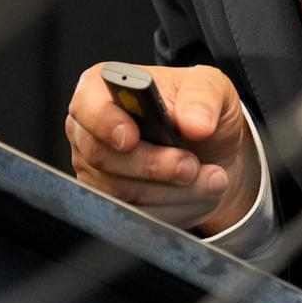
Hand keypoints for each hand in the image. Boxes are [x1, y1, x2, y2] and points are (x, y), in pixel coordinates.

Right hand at [65, 62, 260, 233]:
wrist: (213, 150)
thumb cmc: (199, 110)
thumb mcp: (211, 87)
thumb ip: (203, 98)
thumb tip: (195, 124)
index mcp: (105, 88)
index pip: (88, 105)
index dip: (105, 123)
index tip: (131, 138)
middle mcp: (89, 130)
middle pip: (103, 157)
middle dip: (153, 166)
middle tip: (191, 166)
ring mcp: (95, 171)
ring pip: (121, 192)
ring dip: (172, 190)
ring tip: (211, 178)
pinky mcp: (109, 203)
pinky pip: (134, 215)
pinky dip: (173, 207)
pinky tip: (198, 192)